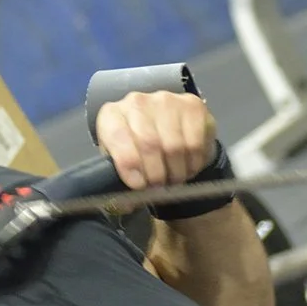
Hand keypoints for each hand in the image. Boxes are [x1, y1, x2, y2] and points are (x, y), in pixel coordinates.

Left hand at [95, 90, 216, 191]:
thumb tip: (125, 205)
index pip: (117, 137)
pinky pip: (194, 142)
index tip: (138, 185)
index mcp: (111, 115)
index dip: (128, 164)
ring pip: (174, 146)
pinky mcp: (191, 105)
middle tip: (159, 188)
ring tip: (173, 179)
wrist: (168, 130)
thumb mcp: (121, 166)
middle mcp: (136, 101)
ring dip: (176, 172)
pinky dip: (192, 164)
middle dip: (155, 174)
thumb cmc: (138, 151)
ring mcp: (165, 100)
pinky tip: (187, 167)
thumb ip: (119, 184)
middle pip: (149, 143)